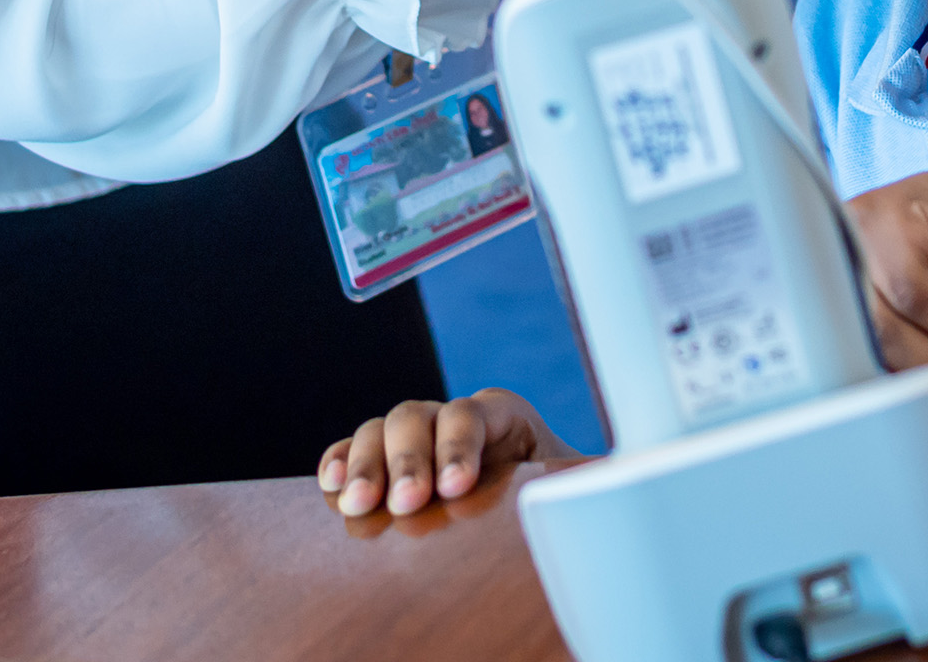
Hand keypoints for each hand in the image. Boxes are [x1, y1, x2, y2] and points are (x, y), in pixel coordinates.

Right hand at [317, 388, 574, 517]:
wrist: (537, 513)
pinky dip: (339, 462)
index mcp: (502, 416)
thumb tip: (597, 490)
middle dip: (408, 459)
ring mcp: (416, 438)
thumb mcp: (567, 484)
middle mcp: (452, 419)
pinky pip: (352, 451)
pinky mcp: (386, 463)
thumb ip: (571, 481)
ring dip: (366, 465)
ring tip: (357, 505)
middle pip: (417, 417)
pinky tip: (330, 486)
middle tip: (405, 502)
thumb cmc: (553, 500)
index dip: (460, 446)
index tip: (455, 488)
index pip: (472, 414)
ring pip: (380, 431)